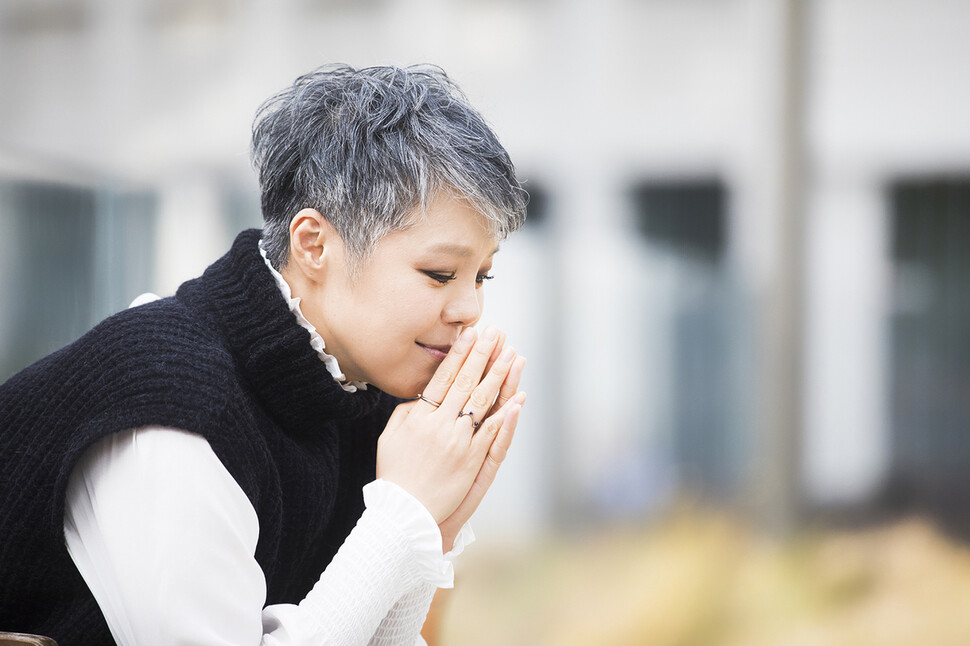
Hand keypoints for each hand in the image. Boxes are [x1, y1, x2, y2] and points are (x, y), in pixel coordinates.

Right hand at [376, 326, 525, 523]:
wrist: (404, 513)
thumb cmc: (395, 474)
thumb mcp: (390, 437)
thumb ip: (407, 413)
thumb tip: (422, 395)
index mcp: (419, 416)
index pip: (443, 377)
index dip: (459, 354)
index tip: (470, 333)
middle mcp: (440, 425)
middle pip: (466, 383)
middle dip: (483, 355)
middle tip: (497, 334)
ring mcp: (459, 442)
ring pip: (483, 402)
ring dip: (499, 376)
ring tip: (512, 355)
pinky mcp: (472, 461)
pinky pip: (493, 432)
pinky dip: (507, 414)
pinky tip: (518, 397)